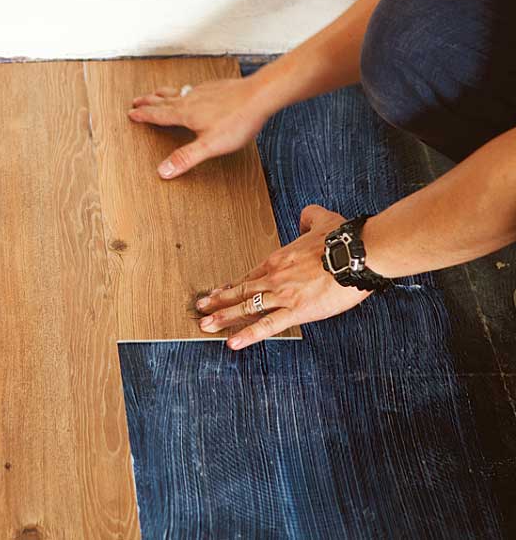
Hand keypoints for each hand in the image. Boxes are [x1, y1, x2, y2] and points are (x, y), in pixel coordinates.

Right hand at [128, 78, 271, 178]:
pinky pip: (193, 88)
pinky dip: (184, 90)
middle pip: (164, 100)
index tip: (132, 114)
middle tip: (136, 100)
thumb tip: (163, 171)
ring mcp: (203, 92)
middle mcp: (191, 99)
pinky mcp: (215, 88)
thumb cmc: (238, 120)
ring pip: (177, 92)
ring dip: (163, 93)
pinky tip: (191, 91)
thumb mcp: (209, 146)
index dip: (144, 115)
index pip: (158, 115)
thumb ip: (186, 158)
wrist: (260, 95)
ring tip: (156, 93)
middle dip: (148, 101)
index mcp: (185, 113)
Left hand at [195, 205, 372, 349]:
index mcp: (279, 259)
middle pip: (240, 291)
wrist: (358, 253)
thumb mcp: (322, 219)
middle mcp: (275, 277)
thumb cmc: (344, 239)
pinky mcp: (297, 311)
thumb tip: (306, 215)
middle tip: (200, 307)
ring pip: (246, 308)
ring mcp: (283, 295)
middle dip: (217, 301)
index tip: (219, 292)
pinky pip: (268, 325)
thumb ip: (309, 216)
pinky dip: (248, 335)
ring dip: (223, 318)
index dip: (232, 286)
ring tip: (205, 326)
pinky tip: (232, 342)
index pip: (249, 276)